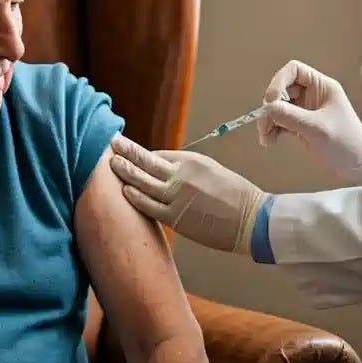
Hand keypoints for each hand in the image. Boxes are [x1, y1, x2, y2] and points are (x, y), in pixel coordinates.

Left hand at [109, 135, 265, 255]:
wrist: (251, 219)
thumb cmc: (236, 196)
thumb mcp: (212, 171)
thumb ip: (188, 170)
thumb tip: (169, 172)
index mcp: (192, 161)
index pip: (159, 155)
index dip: (143, 156)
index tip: (130, 152)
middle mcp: (181, 175)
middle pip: (146, 161)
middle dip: (127, 151)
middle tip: (112, 143)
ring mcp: (176, 196)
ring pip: (143, 181)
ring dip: (125, 171)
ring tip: (110, 163)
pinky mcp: (176, 217)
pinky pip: (149, 205)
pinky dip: (134, 197)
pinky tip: (124, 190)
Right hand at [257, 60, 361, 185]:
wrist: (358, 166)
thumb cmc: (346, 143)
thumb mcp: (317, 128)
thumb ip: (291, 116)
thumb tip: (268, 108)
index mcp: (322, 87)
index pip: (294, 70)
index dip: (279, 82)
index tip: (271, 101)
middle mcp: (312, 95)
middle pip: (281, 89)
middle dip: (271, 106)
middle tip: (265, 123)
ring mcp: (305, 110)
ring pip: (277, 107)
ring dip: (268, 120)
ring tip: (266, 137)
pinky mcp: (300, 125)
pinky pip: (279, 121)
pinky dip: (272, 129)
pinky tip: (269, 141)